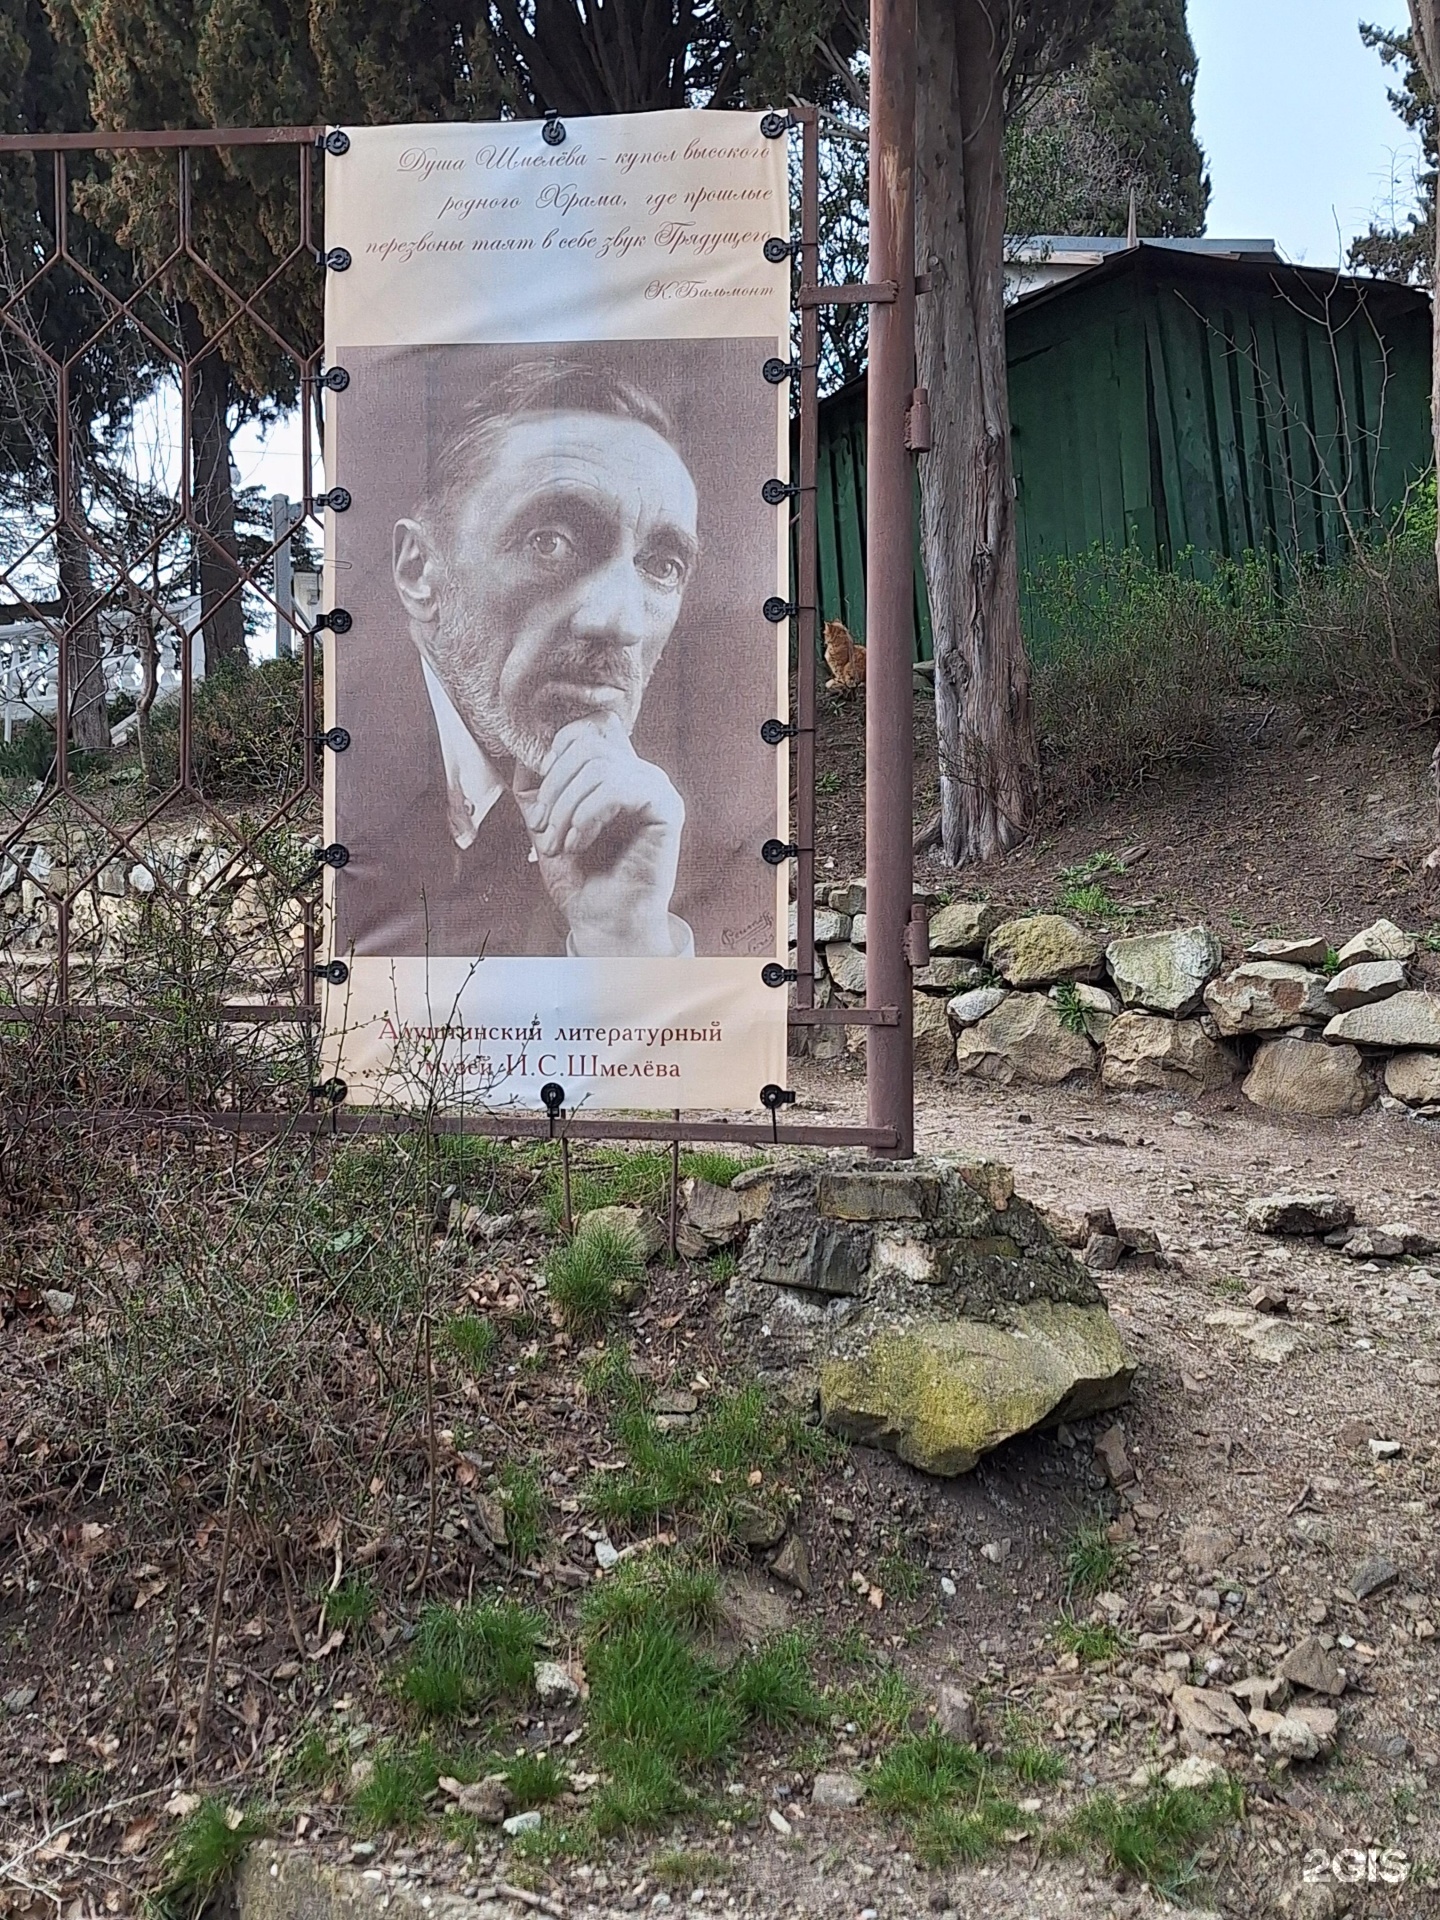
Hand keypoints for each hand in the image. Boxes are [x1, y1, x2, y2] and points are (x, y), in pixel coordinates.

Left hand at [513, 715, 684, 954]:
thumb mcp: (544, 821)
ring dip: (566, 809)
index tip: (542, 800)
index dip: (557, 753)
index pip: (589, 727)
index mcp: (616, 771)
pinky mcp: (667, 807)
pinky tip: (579, 843)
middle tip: (542, 829)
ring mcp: (656, 787)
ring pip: (598, 767)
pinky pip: (617, 788)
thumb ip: (536, 784)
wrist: (601, 920)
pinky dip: (587, 816)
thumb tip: (525, 749)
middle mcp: (640, 773)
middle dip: (554, 788)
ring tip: (559, 844)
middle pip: (588, 744)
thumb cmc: (578, 876)